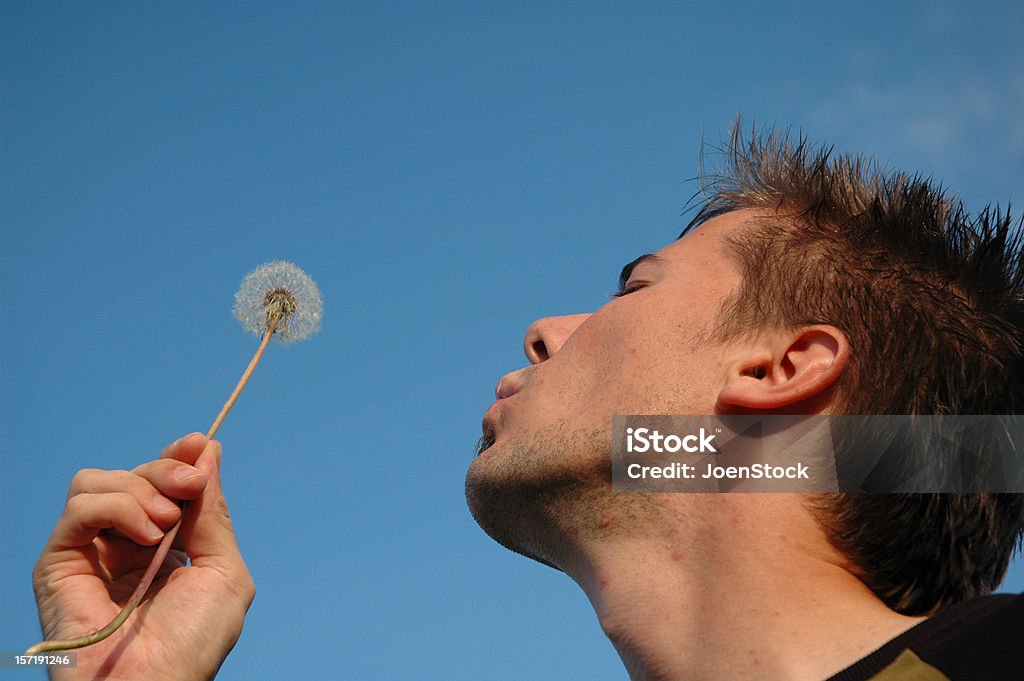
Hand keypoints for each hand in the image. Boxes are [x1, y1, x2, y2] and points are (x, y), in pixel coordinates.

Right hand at [32, 434, 255, 680]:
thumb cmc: (193, 643)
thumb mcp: (223, 570)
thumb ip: (213, 513)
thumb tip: (208, 450)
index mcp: (161, 547)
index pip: (159, 484)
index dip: (177, 458)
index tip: (198, 445)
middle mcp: (121, 546)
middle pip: (134, 475)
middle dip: (166, 470)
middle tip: (189, 488)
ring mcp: (88, 553)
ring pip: (99, 481)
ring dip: (140, 488)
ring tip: (165, 525)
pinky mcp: (58, 563)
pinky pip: (80, 507)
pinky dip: (118, 507)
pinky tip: (145, 536)